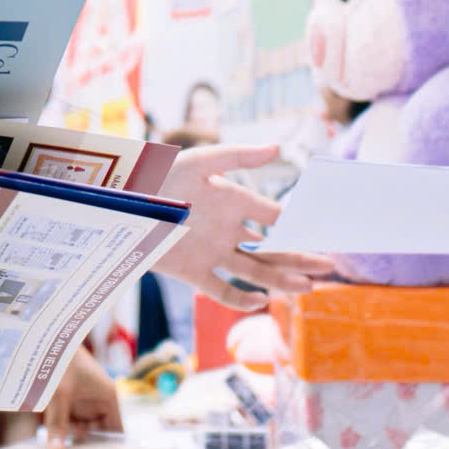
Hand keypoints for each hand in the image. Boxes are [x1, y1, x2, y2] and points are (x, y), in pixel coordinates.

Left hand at [39, 344, 122, 444]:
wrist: (47, 338)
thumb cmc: (62, 360)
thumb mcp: (60, 393)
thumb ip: (57, 422)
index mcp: (109, 397)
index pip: (118, 429)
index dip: (112, 446)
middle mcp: (99, 402)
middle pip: (99, 433)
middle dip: (89, 446)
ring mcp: (84, 402)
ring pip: (82, 429)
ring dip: (73, 440)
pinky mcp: (69, 401)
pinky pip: (69, 422)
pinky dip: (62, 432)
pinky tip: (54, 444)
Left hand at [152, 143, 339, 308]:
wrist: (122, 200)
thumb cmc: (162, 173)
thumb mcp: (201, 161)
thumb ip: (239, 156)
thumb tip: (277, 148)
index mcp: (234, 201)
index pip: (275, 217)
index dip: (298, 226)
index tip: (323, 234)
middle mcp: (229, 229)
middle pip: (271, 249)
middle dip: (298, 258)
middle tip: (326, 267)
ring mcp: (213, 252)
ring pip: (254, 271)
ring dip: (280, 280)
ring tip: (307, 287)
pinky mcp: (193, 272)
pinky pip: (222, 290)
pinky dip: (241, 299)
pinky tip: (261, 301)